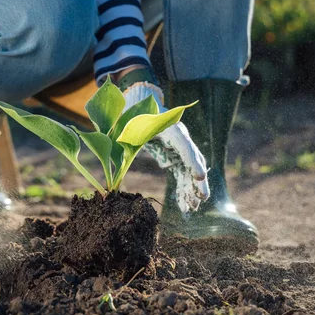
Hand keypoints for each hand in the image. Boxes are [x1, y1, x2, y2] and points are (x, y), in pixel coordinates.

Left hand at [123, 82, 209, 212]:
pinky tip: (185, 204)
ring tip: (191, 208)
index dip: (193, 162)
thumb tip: (113, 157)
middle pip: (193, 160)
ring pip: (190, 170)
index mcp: (170, 128)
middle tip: (201, 198)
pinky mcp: (175, 156)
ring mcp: (179, 148)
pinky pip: (182, 173)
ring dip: (191, 189)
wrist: (139, 106)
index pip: (185, 145)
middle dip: (198, 180)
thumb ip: (123, 141)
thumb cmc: (132, 116)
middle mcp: (179, 138)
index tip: (200, 177)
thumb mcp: (128, 127)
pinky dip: (184, 188)